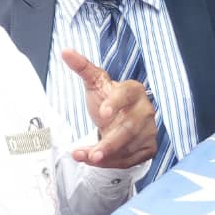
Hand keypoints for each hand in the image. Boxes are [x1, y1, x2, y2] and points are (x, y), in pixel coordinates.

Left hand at [62, 49, 156, 168]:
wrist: (120, 116)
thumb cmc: (108, 97)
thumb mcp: (95, 82)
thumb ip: (82, 67)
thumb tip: (65, 52)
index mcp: (133, 90)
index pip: (127, 94)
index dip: (115, 103)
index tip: (102, 113)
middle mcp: (145, 110)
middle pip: (129, 128)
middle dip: (110, 143)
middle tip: (92, 153)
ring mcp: (149, 130)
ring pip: (129, 147)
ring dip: (106, 156)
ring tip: (84, 156)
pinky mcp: (148, 147)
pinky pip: (131, 160)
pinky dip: (112, 163)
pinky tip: (96, 161)